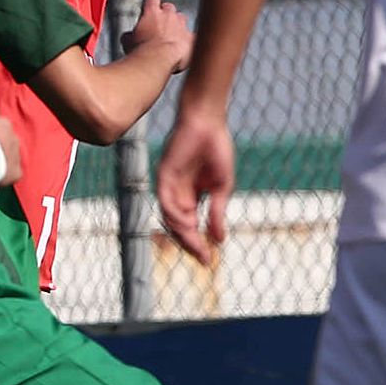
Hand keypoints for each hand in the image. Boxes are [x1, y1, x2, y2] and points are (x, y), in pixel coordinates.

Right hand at [120, 0, 192, 73]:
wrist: (160, 60)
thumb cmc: (141, 50)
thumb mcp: (127, 41)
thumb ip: (129, 34)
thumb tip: (128, 36)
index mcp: (151, 12)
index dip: (149, 5)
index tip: (146, 13)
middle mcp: (169, 15)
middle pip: (169, 7)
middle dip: (165, 14)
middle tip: (158, 27)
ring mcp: (182, 25)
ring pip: (181, 18)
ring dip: (177, 25)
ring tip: (170, 38)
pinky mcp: (192, 38)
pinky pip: (192, 36)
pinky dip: (188, 40)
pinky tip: (183, 49)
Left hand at [156, 108, 235, 266]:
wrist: (208, 125)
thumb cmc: (216, 151)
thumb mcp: (221, 187)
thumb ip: (217, 212)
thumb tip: (219, 240)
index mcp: (190, 197)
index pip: (190, 227)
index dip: (198, 244)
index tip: (208, 260)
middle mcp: (177, 195)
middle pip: (178, 227)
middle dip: (190, 244)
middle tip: (202, 258)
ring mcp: (169, 186)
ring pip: (170, 217)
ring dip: (182, 233)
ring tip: (196, 245)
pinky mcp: (164, 175)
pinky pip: (166, 199)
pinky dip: (175, 214)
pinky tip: (188, 223)